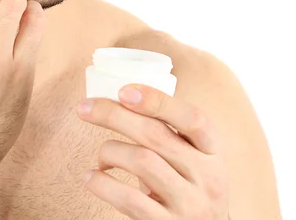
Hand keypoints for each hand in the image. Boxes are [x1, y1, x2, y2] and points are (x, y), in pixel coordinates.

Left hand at [76, 84, 229, 219]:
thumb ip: (165, 129)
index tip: (123, 91)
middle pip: (155, 135)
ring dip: (109, 151)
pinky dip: (103, 183)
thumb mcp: (189, 154)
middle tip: (84, 107)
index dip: (157, 100)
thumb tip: (115, 95)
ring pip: (141, 162)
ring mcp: (190, 204)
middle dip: (113, 115)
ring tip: (100, 156)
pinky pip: (129, 200)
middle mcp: (208, 176)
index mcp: (211, 149)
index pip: (193, 118)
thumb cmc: (184, 181)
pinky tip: (91, 177)